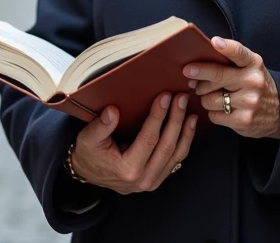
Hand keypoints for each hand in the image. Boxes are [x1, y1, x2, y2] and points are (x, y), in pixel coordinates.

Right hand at [69, 93, 197, 194]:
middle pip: (167, 146)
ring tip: (191, 112)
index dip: (158, 116)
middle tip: (181, 98)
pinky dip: (184, 142)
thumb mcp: (88, 139)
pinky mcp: (157, 179)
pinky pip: (176, 160)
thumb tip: (112, 111)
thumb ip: (100, 126)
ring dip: (186, 132)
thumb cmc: (89, 154)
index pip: (149, 139)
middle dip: (176, 119)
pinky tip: (188, 127)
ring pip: (176, 155)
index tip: (165, 97)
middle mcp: (143, 179)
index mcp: (127, 169)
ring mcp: (153, 181)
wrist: (89, 174)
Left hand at [185, 37, 279, 138]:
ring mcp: (249, 102)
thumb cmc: (256, 85)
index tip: (214, 42)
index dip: (226, 47)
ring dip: (205, 97)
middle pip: (217, 75)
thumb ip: (229, 61)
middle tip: (189, 73)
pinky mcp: (244, 120)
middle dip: (198, 74)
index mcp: (253, 63)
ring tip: (213, 95)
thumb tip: (197, 63)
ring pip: (210, 98)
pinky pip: (214, 115)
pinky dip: (213, 112)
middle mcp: (253, 81)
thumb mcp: (250, 67)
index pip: (239, 53)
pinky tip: (222, 109)